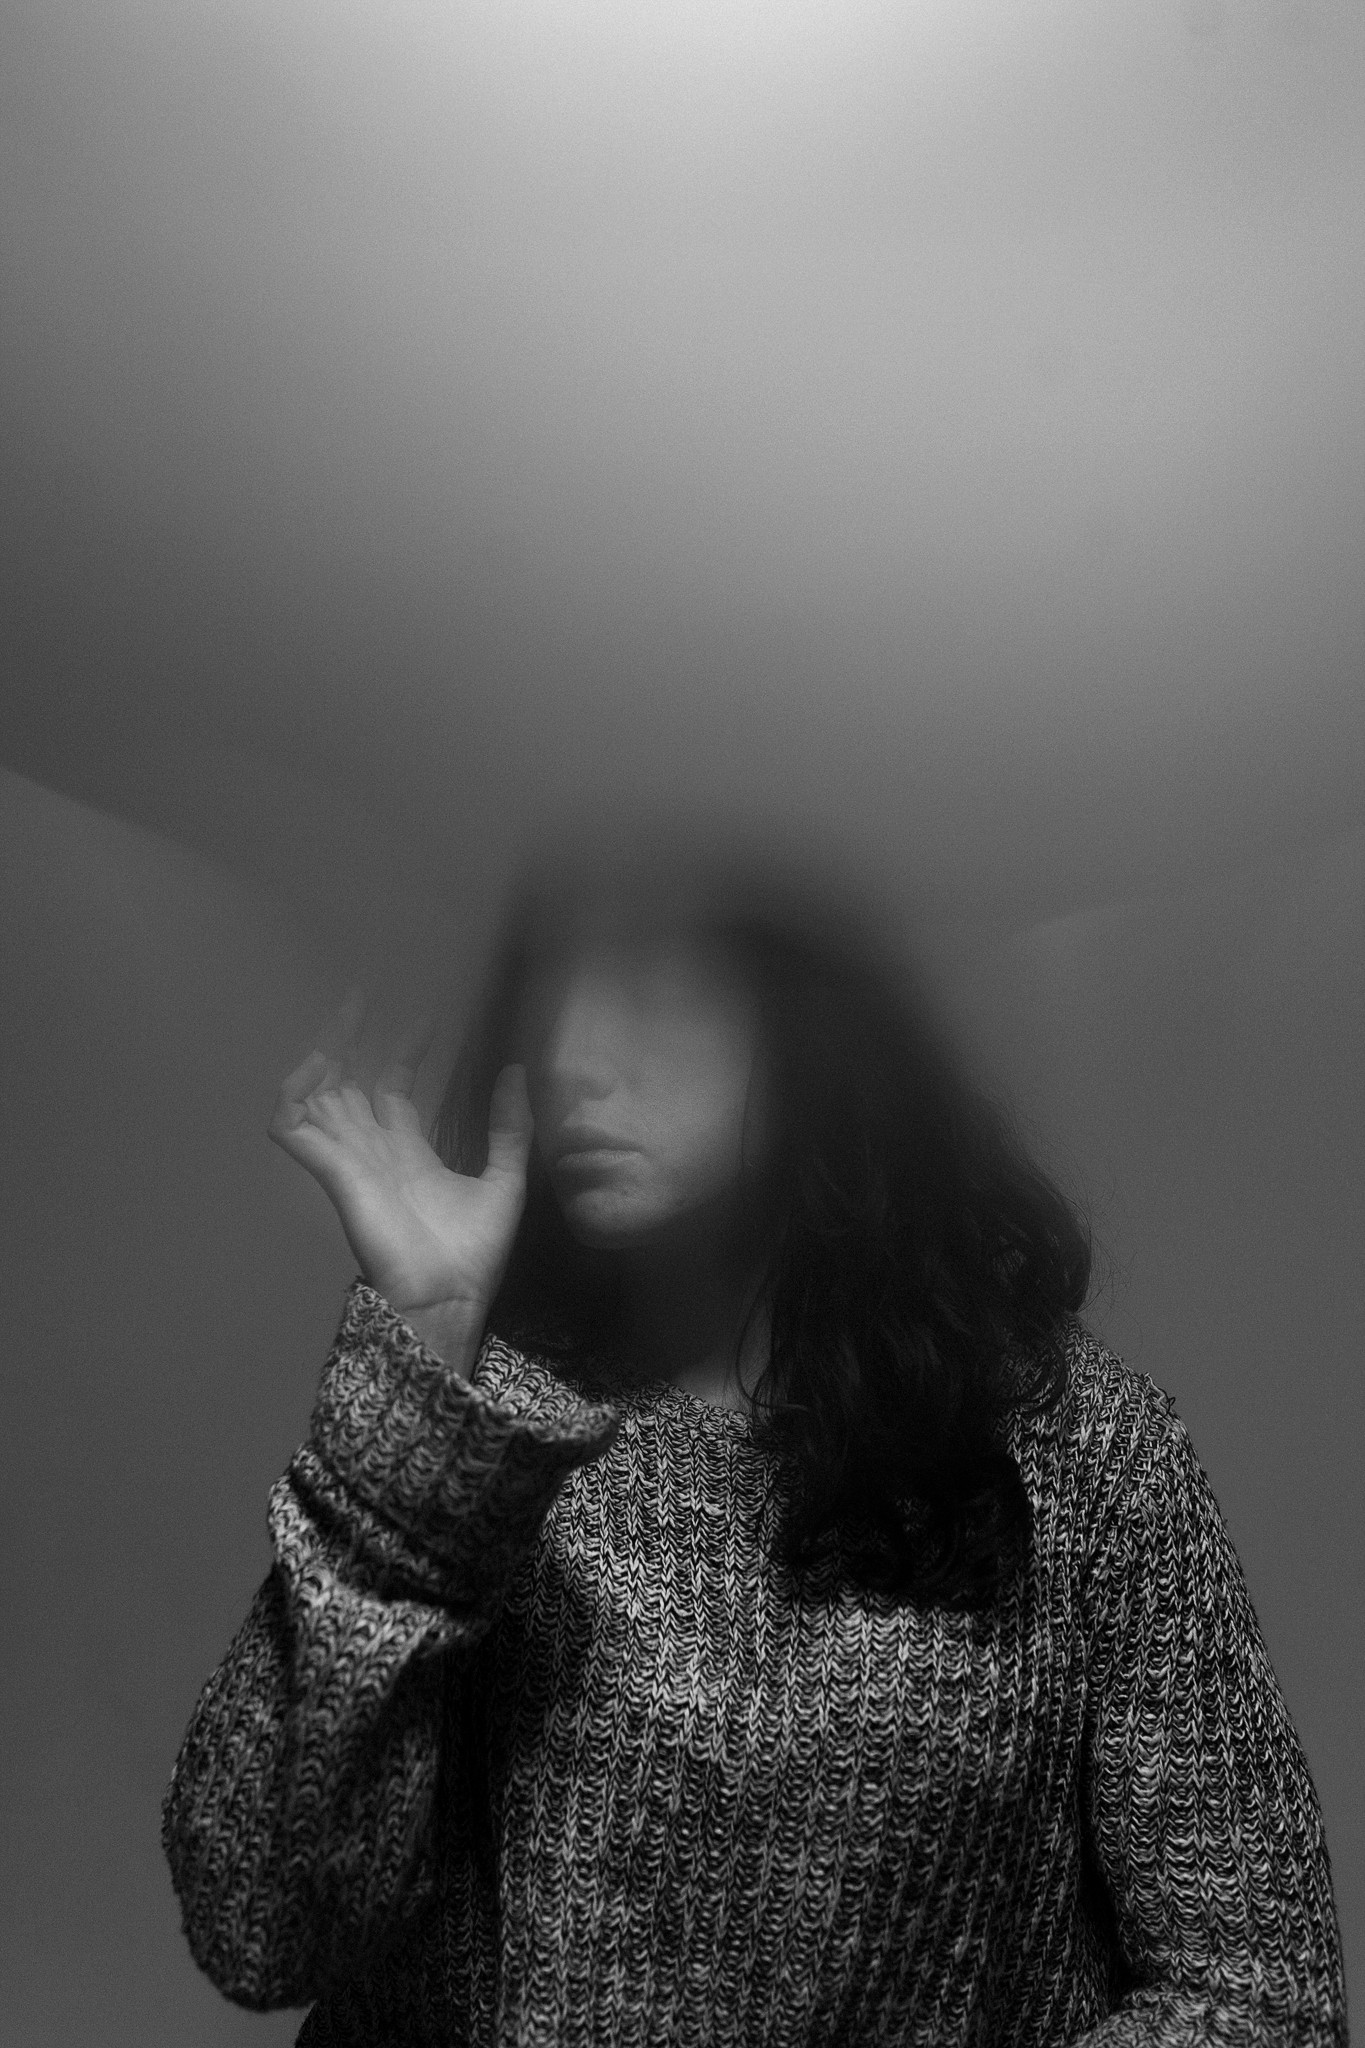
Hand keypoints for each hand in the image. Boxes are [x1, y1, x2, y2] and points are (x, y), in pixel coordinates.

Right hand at [268, 988, 533, 1322]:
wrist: (449, 1298)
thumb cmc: (473, 1254)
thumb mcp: (505, 1180)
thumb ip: (510, 1128)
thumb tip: (515, 1071)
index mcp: (407, 1153)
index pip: (393, 1088)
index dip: (405, 1051)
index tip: (428, 1017)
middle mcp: (371, 1151)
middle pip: (346, 1082)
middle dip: (348, 1038)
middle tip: (361, 994)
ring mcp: (347, 1160)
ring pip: (314, 1096)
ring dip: (320, 1054)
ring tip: (345, 1015)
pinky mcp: (332, 1172)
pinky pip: (291, 1126)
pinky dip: (294, 1092)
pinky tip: (318, 1064)